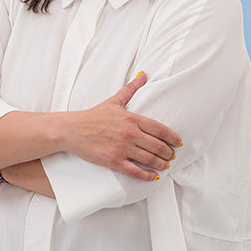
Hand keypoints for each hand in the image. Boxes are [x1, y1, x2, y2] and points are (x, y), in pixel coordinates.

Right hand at [60, 72, 181, 180]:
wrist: (71, 130)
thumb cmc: (92, 116)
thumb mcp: (113, 101)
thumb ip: (130, 89)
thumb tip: (143, 75)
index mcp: (131, 118)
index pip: (159, 129)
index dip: (172, 138)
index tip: (178, 142)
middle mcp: (129, 133)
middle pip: (158, 146)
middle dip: (169, 153)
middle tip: (172, 156)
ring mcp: (122, 148)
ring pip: (150, 159)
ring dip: (162, 164)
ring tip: (165, 165)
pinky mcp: (113, 161)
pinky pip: (136, 171)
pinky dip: (148, 175)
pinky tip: (153, 176)